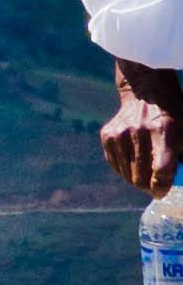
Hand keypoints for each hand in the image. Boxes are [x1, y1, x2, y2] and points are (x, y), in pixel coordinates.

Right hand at [101, 61, 181, 198]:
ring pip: (127, 175)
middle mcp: (140, 131)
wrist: (146, 93)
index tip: (162, 191)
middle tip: (154, 187)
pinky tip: (133, 161)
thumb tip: (176, 182)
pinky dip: (124, 170)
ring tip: (145, 173)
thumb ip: (181, 160)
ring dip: (136, 179)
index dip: (162, 188)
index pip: (160, 172)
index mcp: (164, 131)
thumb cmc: (173, 118)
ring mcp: (121, 132)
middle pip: (142, 177)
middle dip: (149, 188)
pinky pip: (116, 165)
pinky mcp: (108, 134)